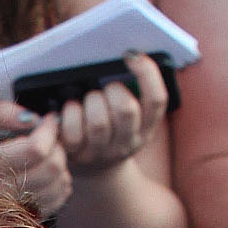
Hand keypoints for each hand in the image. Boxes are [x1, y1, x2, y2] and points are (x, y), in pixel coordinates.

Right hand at [0, 100, 72, 222]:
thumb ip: (1, 112)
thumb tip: (32, 119)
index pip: (37, 149)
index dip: (49, 130)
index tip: (47, 120)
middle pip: (51, 169)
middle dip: (56, 147)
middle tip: (47, 137)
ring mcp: (8, 210)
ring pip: (57, 187)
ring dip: (60, 166)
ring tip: (46, 154)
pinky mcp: (15, 220)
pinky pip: (54, 204)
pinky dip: (58, 186)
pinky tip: (46, 174)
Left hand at [50, 51, 167, 178]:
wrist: (96, 171)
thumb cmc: (111, 129)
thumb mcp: (130, 116)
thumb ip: (132, 91)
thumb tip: (126, 56)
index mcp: (146, 127)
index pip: (157, 100)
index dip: (147, 74)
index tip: (132, 56)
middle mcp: (128, 141)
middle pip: (126, 109)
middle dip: (113, 90)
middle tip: (106, 89)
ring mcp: (103, 151)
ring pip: (99, 123)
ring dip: (91, 102)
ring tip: (87, 100)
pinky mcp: (79, 156)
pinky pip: (74, 133)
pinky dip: (70, 115)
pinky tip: (70, 109)